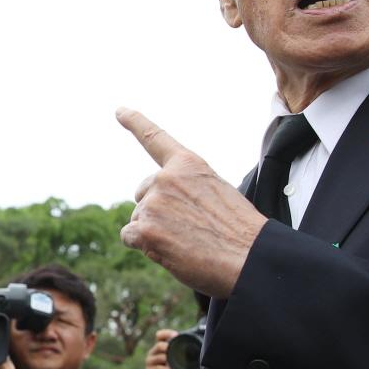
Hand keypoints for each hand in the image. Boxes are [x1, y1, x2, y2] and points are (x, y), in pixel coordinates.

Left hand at [117, 108, 267, 298]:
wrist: (249, 258)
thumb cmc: (239, 232)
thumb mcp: (218, 193)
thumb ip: (187, 189)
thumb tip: (163, 205)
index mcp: (189, 164)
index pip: (156, 139)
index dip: (135, 122)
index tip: (119, 110)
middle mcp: (166, 178)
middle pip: (142, 194)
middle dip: (156, 210)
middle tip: (188, 228)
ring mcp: (153, 203)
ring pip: (138, 218)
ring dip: (154, 231)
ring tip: (187, 242)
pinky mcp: (144, 229)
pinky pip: (129, 236)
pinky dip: (144, 246)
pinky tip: (170, 251)